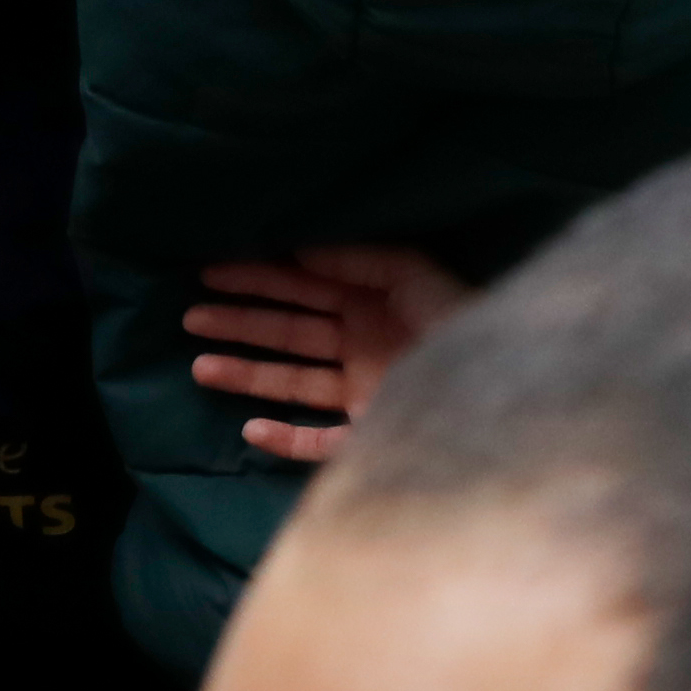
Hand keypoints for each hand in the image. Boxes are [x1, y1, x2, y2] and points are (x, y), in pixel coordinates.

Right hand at [182, 246, 475, 466]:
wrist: (500, 382)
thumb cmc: (459, 318)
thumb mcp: (410, 273)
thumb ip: (356, 259)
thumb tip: (298, 248)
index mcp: (371, 303)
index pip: (304, 287)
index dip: (260, 279)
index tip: (212, 271)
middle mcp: (362, 346)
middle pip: (289, 332)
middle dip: (242, 322)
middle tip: (190, 315)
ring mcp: (363, 393)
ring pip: (292, 382)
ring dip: (247, 373)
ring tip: (199, 365)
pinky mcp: (369, 437)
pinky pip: (317, 442)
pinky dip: (284, 439)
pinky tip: (250, 430)